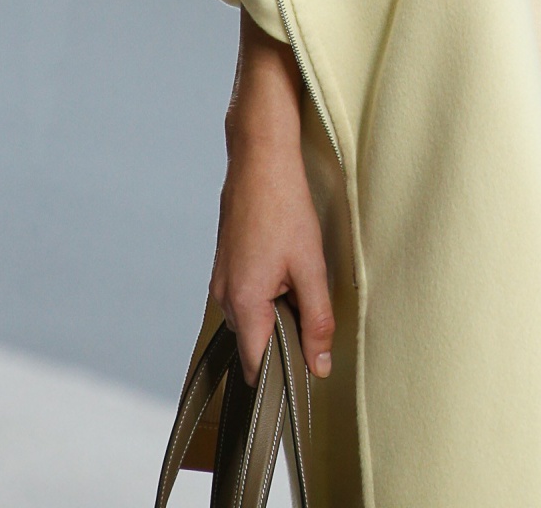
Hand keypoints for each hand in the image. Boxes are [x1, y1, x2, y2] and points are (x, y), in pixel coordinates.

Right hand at [210, 9, 335, 384]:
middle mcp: (224, 298)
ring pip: (251, 320)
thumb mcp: (311, 266)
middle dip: (283, 345)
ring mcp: (221, 281)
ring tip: (304, 293)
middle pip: (254, 344)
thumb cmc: (284, 207)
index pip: (257, 367)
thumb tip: (318, 367)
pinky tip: (288, 274)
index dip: (282, 380)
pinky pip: (246, 298)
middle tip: (315, 333)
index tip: (305, 383)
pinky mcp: (226, 265)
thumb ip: (316, 320)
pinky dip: (267, 297)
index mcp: (243, 304)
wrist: (259, 157)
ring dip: (277, 317)